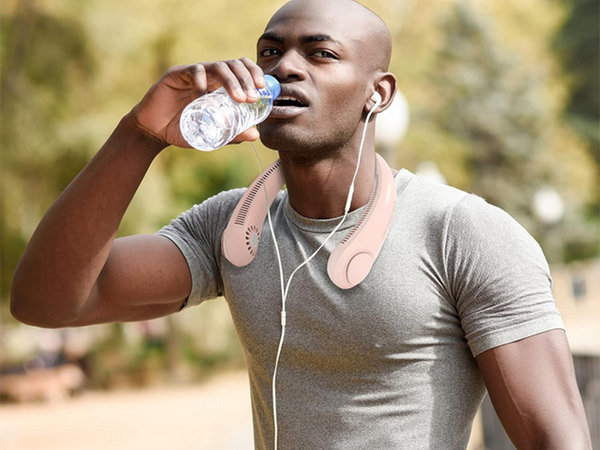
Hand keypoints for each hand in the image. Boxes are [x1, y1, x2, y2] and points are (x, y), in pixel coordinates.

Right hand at [130, 58, 265, 148]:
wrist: (154, 132)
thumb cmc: (184, 130)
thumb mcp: (213, 134)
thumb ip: (232, 133)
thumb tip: (255, 135)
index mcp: (220, 84)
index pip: (242, 69)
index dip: (254, 74)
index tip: (263, 90)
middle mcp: (209, 75)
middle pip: (234, 65)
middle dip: (247, 79)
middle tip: (252, 98)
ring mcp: (193, 73)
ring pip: (219, 66)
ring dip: (232, 81)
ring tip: (239, 99)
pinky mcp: (176, 74)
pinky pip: (195, 72)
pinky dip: (203, 84)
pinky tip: (203, 99)